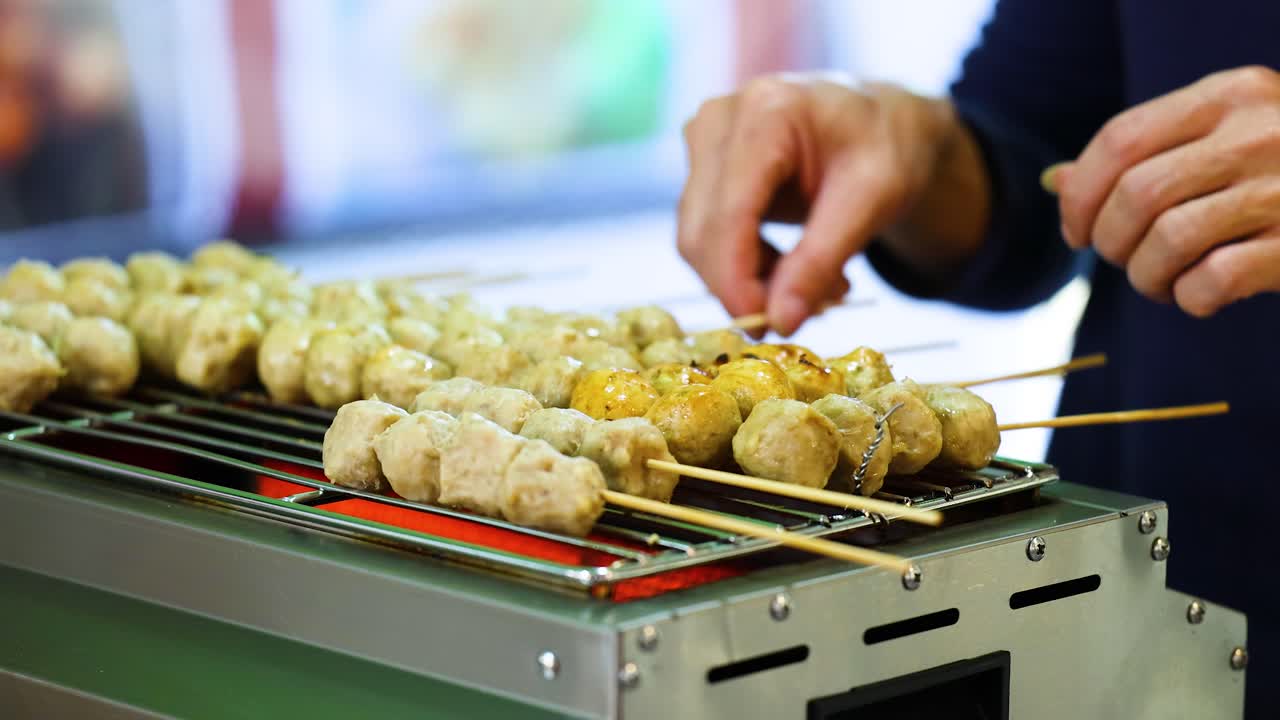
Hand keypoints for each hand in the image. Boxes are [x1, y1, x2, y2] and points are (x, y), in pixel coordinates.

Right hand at [677, 75, 955, 334]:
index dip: (737, 279)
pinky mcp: (701, 162)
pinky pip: (706, 234)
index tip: (767, 326)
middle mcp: (720, 118)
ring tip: (815, 285)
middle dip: (744, 287)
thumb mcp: (873, 202)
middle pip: (704, 231)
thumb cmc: (885, 148)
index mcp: (767, 112)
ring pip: (698, 239)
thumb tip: (781, 321)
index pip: (730, 213)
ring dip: (746, 279)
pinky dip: (744, 265)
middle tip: (806, 313)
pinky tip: (792, 267)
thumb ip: (821, 261)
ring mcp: (703, 137)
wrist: (880, 120)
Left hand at [1055, 66, 1279, 316]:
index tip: (1076, 233)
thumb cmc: (1271, 172)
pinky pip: (1214, 280)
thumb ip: (1140, 155)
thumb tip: (1054, 181)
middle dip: (1109, 241)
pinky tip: (1198, 294)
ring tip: (1158, 281)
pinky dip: (1189, 297)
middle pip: (1137, 194)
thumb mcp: (1216, 138)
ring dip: (1146, 276)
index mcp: (1229, 95)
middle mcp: (1260, 132)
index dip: (1079, 196)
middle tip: (1122, 260)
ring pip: (1169, 239)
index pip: (1120, 139)